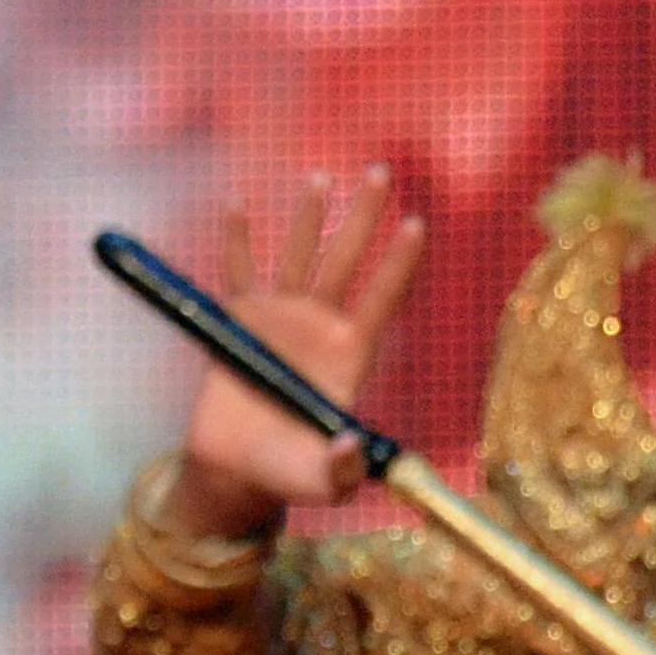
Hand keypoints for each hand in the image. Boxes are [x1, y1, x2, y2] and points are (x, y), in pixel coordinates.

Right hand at [177, 164, 427, 529]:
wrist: (238, 470)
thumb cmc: (289, 475)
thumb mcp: (321, 483)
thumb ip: (339, 469)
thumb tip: (347, 446)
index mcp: (350, 354)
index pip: (382, 299)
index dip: (398, 264)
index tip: (418, 224)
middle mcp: (320, 325)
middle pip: (346, 260)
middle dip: (363, 217)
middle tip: (380, 171)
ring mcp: (280, 317)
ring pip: (298, 255)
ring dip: (309, 215)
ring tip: (320, 176)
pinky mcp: (239, 321)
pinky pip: (237, 273)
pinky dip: (237, 241)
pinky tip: (237, 204)